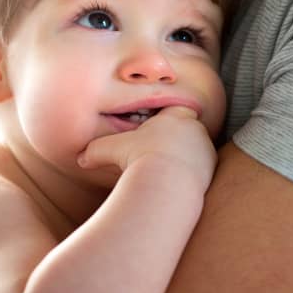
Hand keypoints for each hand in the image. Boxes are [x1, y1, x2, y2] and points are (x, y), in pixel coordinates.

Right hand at [78, 106, 216, 192]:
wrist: (165, 182)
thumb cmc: (137, 160)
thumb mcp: (110, 150)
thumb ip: (95, 150)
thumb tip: (80, 158)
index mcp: (172, 116)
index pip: (172, 110)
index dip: (163, 121)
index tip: (153, 134)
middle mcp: (193, 127)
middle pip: (185, 128)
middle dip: (175, 138)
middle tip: (160, 152)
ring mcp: (205, 146)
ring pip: (195, 146)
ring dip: (185, 155)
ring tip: (169, 169)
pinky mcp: (212, 165)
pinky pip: (202, 164)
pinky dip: (193, 171)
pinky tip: (178, 180)